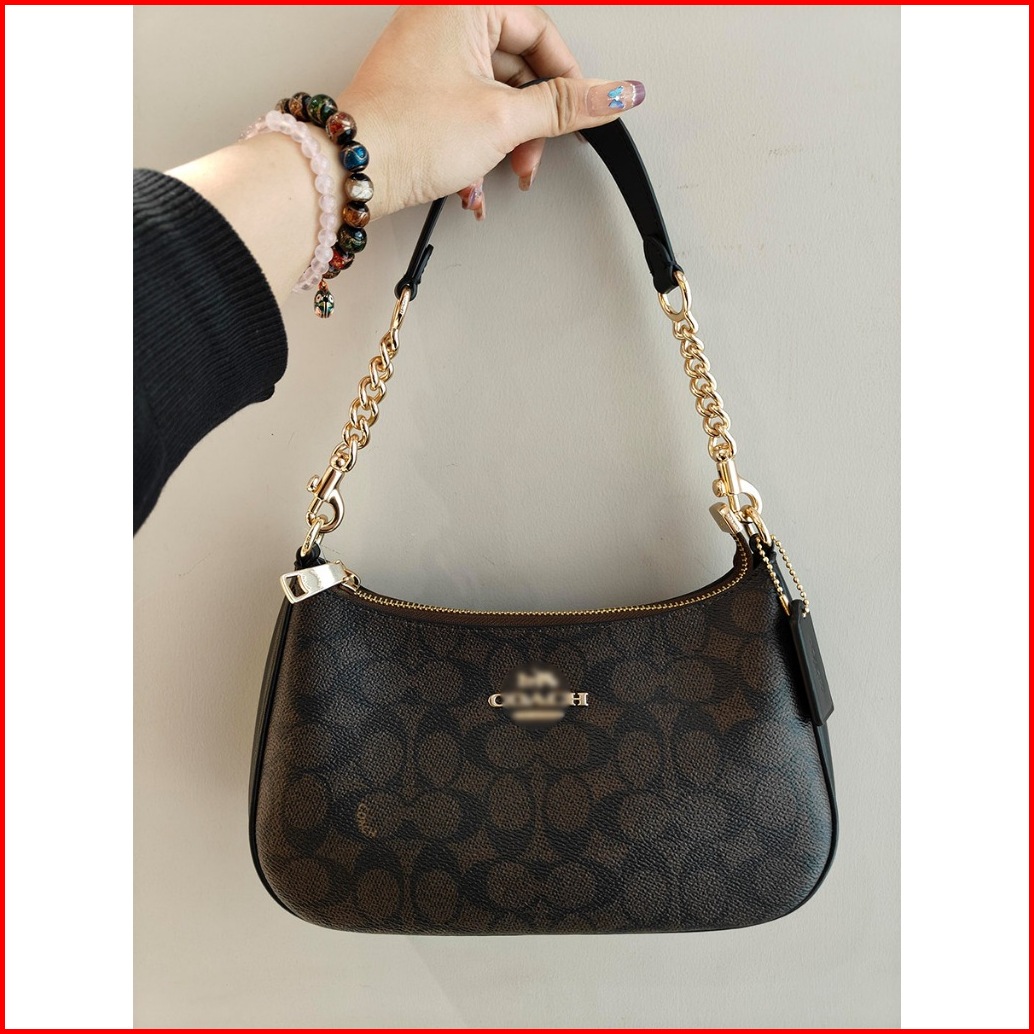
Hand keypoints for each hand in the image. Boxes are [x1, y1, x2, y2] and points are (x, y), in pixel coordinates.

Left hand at [337, 6, 645, 220]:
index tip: (580, 113)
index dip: (567, 80)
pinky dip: (477, 145)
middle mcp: (442, 20)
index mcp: (464, 5)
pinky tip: (473, 177)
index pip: (541, 32)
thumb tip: (616, 94)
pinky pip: (465, 107)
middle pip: (517, 66)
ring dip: (505, 142)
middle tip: (531, 154)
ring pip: (492, 94)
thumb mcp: (504, 120)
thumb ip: (565, 107)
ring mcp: (426, 55)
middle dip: (530, 123)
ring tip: (501, 171)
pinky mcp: (416, 89)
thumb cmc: (407, 134)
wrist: (352, 173)